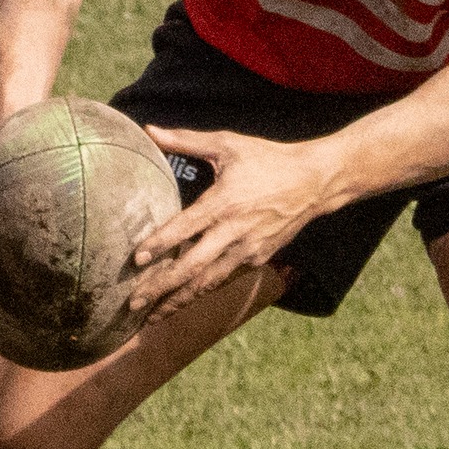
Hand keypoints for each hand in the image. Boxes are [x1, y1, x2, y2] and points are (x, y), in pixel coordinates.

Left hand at [127, 126, 335, 324]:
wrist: (314, 182)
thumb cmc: (268, 159)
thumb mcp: (228, 144)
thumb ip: (186, 140)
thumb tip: (150, 130)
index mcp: (224, 203)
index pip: (185, 228)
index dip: (160, 245)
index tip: (136, 259)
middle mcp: (234, 232)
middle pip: (192, 268)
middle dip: (161, 288)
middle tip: (134, 303)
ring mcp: (247, 250)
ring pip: (208, 283)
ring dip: (179, 301)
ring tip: (153, 317)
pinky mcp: (258, 259)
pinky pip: (224, 279)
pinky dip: (202, 291)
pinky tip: (183, 301)